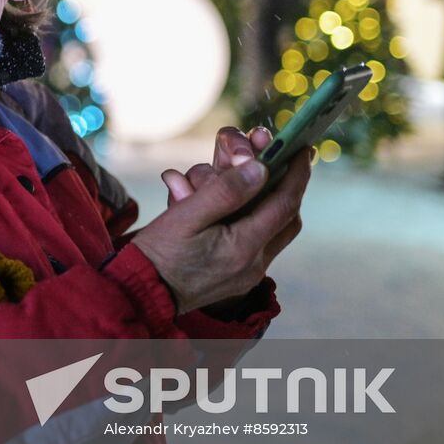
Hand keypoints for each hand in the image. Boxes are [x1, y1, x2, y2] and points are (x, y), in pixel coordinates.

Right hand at [131, 128, 310, 314]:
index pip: (284, 204)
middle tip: (274, 158)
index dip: (295, 173)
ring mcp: (247, 274)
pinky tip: (229, 205)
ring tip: (242, 177)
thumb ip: (224, 191)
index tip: (301, 148)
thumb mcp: (185, 216)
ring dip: (267, 201)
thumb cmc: (158, 253)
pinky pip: (257, 242)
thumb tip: (260, 167)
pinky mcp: (238, 278)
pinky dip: (251, 218)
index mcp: (242, 248)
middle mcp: (253, 264)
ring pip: (274, 230)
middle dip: (285, 184)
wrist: (141, 295)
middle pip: (287, 217)